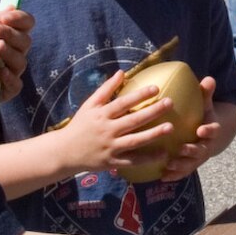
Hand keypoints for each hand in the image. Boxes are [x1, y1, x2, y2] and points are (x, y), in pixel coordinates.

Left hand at [0, 7, 33, 102]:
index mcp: (11, 35)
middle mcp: (15, 53)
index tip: (5, 18)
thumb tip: (11, 6)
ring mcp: (12, 71)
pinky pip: (16, 85)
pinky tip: (0, 72)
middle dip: (11, 34)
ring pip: (21, 62)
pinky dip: (11, 78)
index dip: (21, 19)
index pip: (28, 23)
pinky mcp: (7, 89)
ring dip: (10, 53)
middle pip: (26, 41)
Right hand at [60, 71, 174, 172]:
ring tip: (171, 127)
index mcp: (101, 115)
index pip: (123, 103)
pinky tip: (163, 154)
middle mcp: (107, 130)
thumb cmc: (80, 125)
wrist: (64, 152)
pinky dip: (147, 159)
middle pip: (133, 120)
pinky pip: (132, 161)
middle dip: (152, 111)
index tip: (156, 88)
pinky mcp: (112, 162)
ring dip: (153, 134)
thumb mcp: (89, 105)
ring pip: (135, 141)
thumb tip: (122, 72)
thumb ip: (106, 89)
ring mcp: (110, 147)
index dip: (139, 95)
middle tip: (170, 103)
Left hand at [154, 77, 221, 179]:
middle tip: (182, 149)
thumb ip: (206, 93)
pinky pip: (182, 172)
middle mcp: (206, 146)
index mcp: (211, 130)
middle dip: (192, 151)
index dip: (208, 131)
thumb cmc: (203, 115)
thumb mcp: (206, 104)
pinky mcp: (190, 165)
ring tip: (168, 165)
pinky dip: (174, 175)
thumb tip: (209, 79)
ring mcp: (198, 157)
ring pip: (191, 164)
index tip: (200, 130)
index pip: (213, 130)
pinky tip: (162, 177)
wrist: (209, 134)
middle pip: (202, 151)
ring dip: (181, 166)